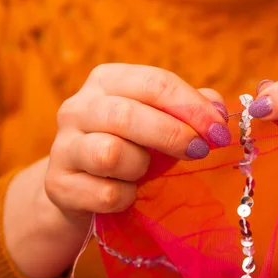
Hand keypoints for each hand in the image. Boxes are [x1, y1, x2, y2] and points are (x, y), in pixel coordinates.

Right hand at [4, 64, 230, 277]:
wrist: (82, 188)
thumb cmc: (132, 147)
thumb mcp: (161, 121)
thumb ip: (191, 108)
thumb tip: (220, 110)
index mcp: (107, 80)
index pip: (154, 82)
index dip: (193, 107)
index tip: (219, 131)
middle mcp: (78, 107)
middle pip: (127, 115)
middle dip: (172, 135)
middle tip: (199, 151)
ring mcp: (63, 146)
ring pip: (110, 154)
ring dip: (140, 167)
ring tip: (144, 171)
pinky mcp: (58, 184)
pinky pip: (105, 194)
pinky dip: (126, 197)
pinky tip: (127, 194)